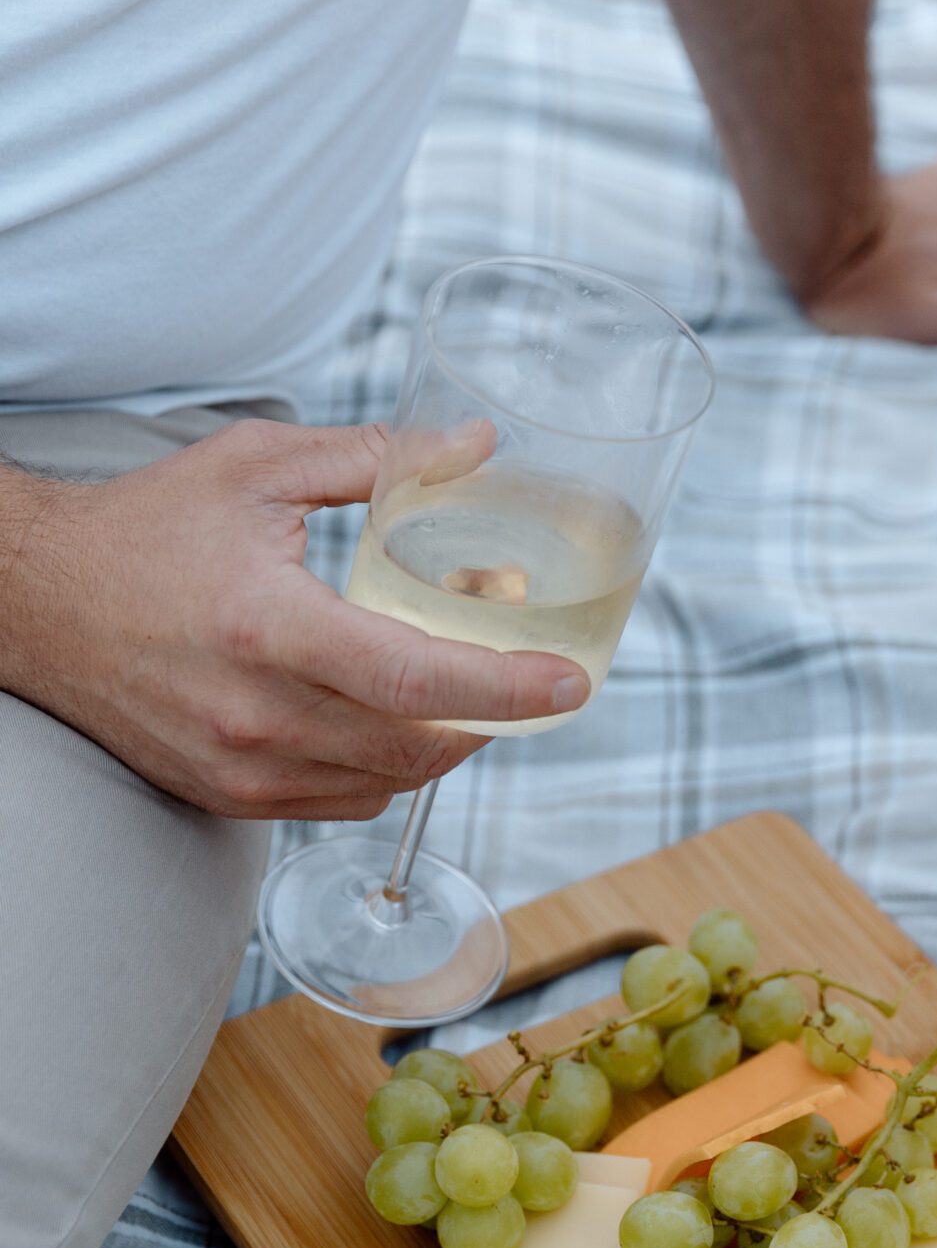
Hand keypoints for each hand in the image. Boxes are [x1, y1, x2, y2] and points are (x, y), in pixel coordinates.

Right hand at [0, 418, 589, 819]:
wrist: (35, 603)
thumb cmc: (144, 528)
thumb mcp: (257, 467)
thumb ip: (376, 457)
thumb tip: (477, 447)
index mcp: (269, 627)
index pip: (418, 683)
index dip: (508, 689)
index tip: (571, 684)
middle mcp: (256, 714)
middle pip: (418, 748)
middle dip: (490, 719)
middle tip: (525, 677)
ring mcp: (239, 767)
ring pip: (388, 782)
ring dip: (441, 746)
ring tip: (460, 689)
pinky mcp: (226, 796)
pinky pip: (341, 801)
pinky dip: (385, 768)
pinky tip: (392, 719)